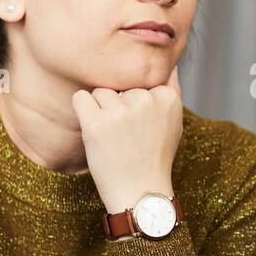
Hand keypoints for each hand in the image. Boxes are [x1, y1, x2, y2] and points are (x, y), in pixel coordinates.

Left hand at [71, 67, 183, 213]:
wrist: (141, 192)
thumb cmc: (156, 157)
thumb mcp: (175, 122)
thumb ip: (172, 90)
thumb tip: (170, 63)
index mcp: (166, 97)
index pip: (139, 79)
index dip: (136, 102)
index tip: (142, 126)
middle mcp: (145, 100)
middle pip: (119, 85)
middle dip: (119, 105)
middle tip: (127, 136)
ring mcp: (121, 112)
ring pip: (100, 91)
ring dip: (101, 110)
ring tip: (113, 136)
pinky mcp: (96, 124)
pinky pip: (80, 97)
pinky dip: (82, 111)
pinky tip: (94, 130)